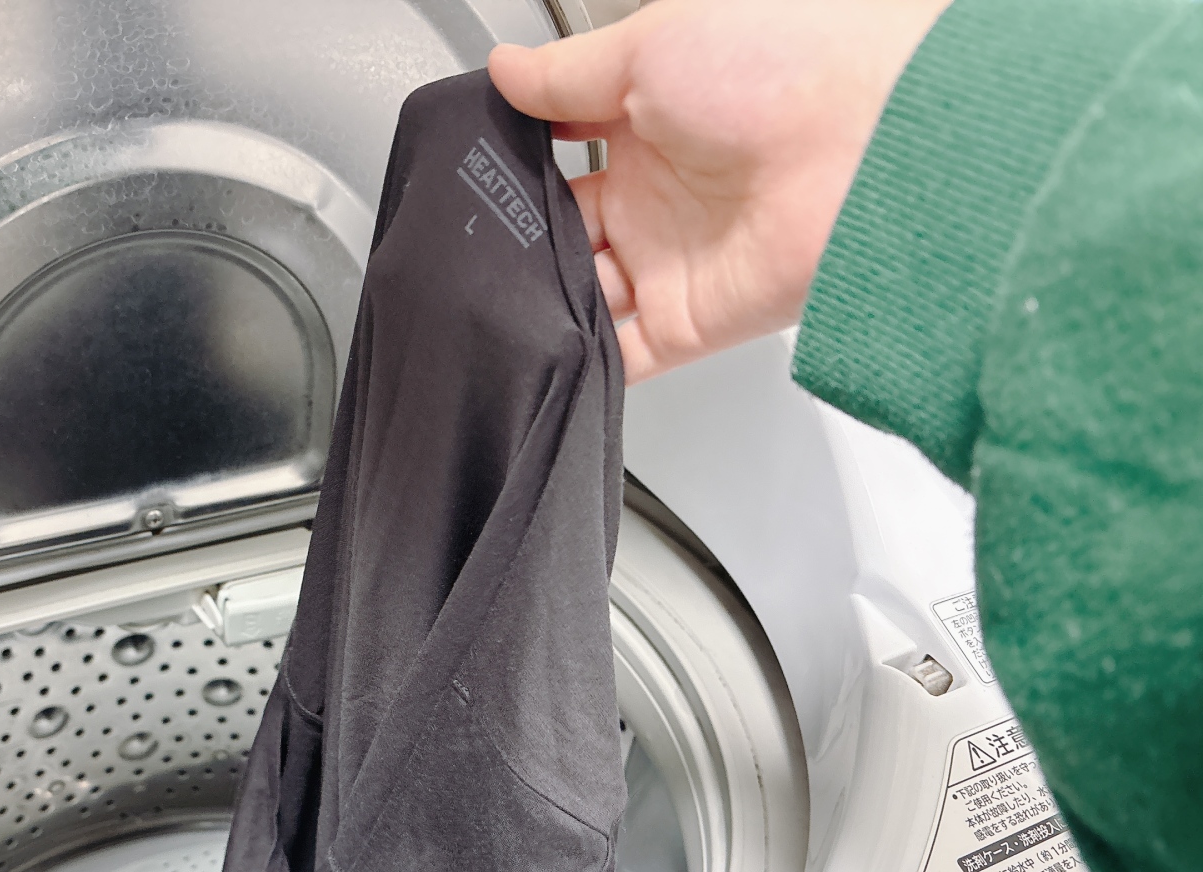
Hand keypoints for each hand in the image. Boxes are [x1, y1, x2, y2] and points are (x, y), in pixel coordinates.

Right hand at [488, 0, 949, 381]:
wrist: (867, 147)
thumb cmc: (784, 68)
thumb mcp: (649, 46)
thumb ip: (564, 75)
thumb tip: (504, 71)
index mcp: (652, 120)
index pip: (562, 152)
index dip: (517, 162)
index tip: (473, 168)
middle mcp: (662, 195)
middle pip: (563, 231)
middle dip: (519, 235)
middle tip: (475, 232)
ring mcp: (672, 261)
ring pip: (579, 294)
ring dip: (539, 295)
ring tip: (492, 287)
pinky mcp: (686, 323)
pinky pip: (619, 355)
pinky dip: (577, 357)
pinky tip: (538, 343)